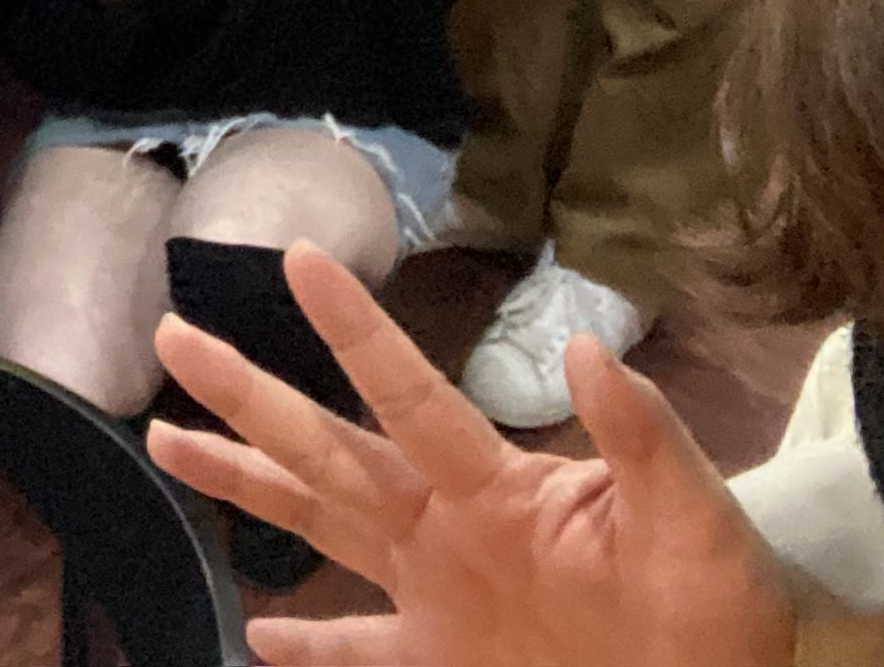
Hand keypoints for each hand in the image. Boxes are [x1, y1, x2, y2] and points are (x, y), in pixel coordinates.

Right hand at [149, 243, 797, 666]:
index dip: (357, 331)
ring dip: (244, 482)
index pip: (411, 395)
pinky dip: (306, 646)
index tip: (302, 257)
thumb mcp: (697, 517)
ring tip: (165, 439)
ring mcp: (435, 595)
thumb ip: (646, 439)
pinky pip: (359, 652)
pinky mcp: (442, 663)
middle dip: (252, 396)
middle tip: (176, 334)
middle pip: (328, 448)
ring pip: (318, 522)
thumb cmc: (718, 597)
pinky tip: (251, 635)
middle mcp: (444, 527)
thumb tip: (588, 350)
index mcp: (496, 487)